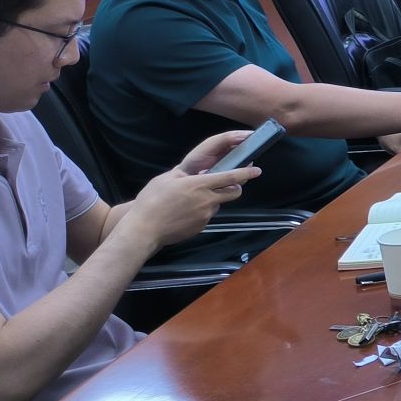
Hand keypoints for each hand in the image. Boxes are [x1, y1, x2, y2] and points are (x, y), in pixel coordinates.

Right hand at [128, 131, 257, 246]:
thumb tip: (194, 170)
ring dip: (212, 201)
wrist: (143, 230)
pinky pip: (206, 216)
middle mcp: (207, 200)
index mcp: (199, 184)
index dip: (246, 172)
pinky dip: (201, 213)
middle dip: (235, 187)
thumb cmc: (151, 201)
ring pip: (218, 205)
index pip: (230, 177)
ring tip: (191, 201)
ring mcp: (205, 216)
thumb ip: (184, 173)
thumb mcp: (166, 179)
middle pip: (232, 192)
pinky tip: (185, 214)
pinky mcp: (201, 227)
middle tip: (228, 184)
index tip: (257, 170)